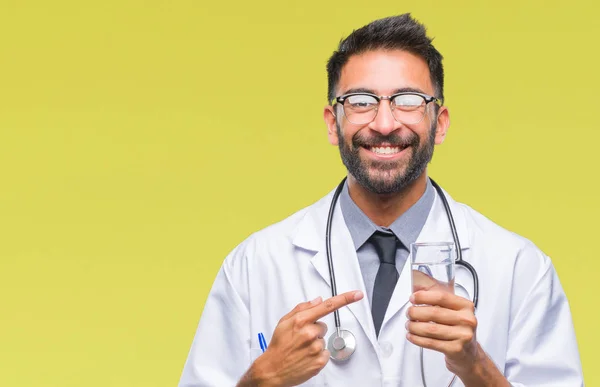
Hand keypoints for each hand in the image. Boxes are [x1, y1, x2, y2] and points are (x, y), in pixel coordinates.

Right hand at [242, 290, 363, 386]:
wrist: (273, 369)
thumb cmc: (278, 345)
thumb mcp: (284, 322)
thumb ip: (302, 308)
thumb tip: (318, 300)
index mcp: (301, 320)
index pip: (327, 306)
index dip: (345, 299)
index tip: (357, 294)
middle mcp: (310, 333)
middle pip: (323, 326)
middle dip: (315, 331)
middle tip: (301, 339)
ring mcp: (315, 347)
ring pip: (324, 340)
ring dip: (315, 344)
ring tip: (301, 349)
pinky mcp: (320, 361)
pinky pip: (326, 353)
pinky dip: (318, 355)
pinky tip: (306, 357)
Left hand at [405, 289, 478, 376]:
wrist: (469, 354)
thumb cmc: (458, 329)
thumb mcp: (453, 312)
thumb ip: (437, 300)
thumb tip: (417, 289)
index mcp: (466, 306)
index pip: (441, 297)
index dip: (424, 297)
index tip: (412, 298)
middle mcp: (467, 320)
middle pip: (434, 313)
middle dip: (416, 312)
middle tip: (409, 313)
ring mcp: (463, 336)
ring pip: (431, 329)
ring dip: (414, 327)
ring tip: (408, 325)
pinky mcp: (456, 349)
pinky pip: (431, 343)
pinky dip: (417, 339)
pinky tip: (411, 336)